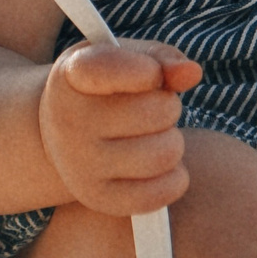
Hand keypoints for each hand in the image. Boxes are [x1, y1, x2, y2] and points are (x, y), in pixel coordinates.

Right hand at [38, 39, 201, 215]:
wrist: (64, 136)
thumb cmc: (107, 89)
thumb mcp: (126, 60)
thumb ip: (161, 59)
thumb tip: (192, 73)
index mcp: (74, 73)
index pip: (114, 67)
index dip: (148, 71)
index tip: (150, 75)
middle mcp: (69, 120)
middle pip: (159, 112)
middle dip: (168, 107)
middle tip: (153, 110)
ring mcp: (79, 164)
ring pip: (166, 153)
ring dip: (173, 142)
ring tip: (154, 137)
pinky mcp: (96, 198)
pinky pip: (159, 194)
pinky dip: (174, 179)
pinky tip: (160, 166)